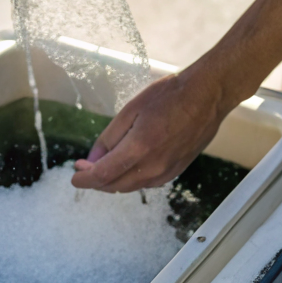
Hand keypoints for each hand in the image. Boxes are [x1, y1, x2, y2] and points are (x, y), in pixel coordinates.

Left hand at [71, 65, 234, 192]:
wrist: (207, 96)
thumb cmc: (169, 96)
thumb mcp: (131, 110)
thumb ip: (109, 138)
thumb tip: (93, 160)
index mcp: (139, 148)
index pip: (104, 175)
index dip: (85, 179)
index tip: (75, 177)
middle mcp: (153, 166)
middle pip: (115, 185)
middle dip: (96, 180)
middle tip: (85, 168)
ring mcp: (167, 171)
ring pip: (131, 186)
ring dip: (113, 181)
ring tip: (103, 166)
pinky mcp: (176, 171)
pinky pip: (146, 182)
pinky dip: (131, 178)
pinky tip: (127, 165)